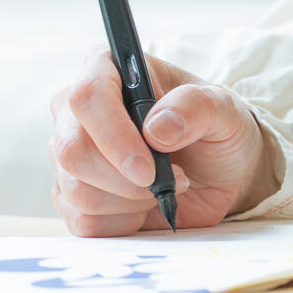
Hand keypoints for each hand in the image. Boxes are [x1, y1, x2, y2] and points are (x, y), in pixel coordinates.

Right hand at [48, 46, 280, 235]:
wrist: (217, 172)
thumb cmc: (214, 128)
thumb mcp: (223, 109)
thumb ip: (196, 108)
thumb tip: (156, 128)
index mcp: (108, 69)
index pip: (87, 96)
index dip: (113, 136)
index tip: (148, 169)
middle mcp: (77, 111)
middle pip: (72, 150)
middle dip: (124, 179)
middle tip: (168, 178)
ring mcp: (69, 155)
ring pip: (76, 191)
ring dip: (130, 201)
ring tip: (162, 186)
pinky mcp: (71, 196)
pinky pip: (81, 221)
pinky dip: (122, 222)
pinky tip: (143, 206)